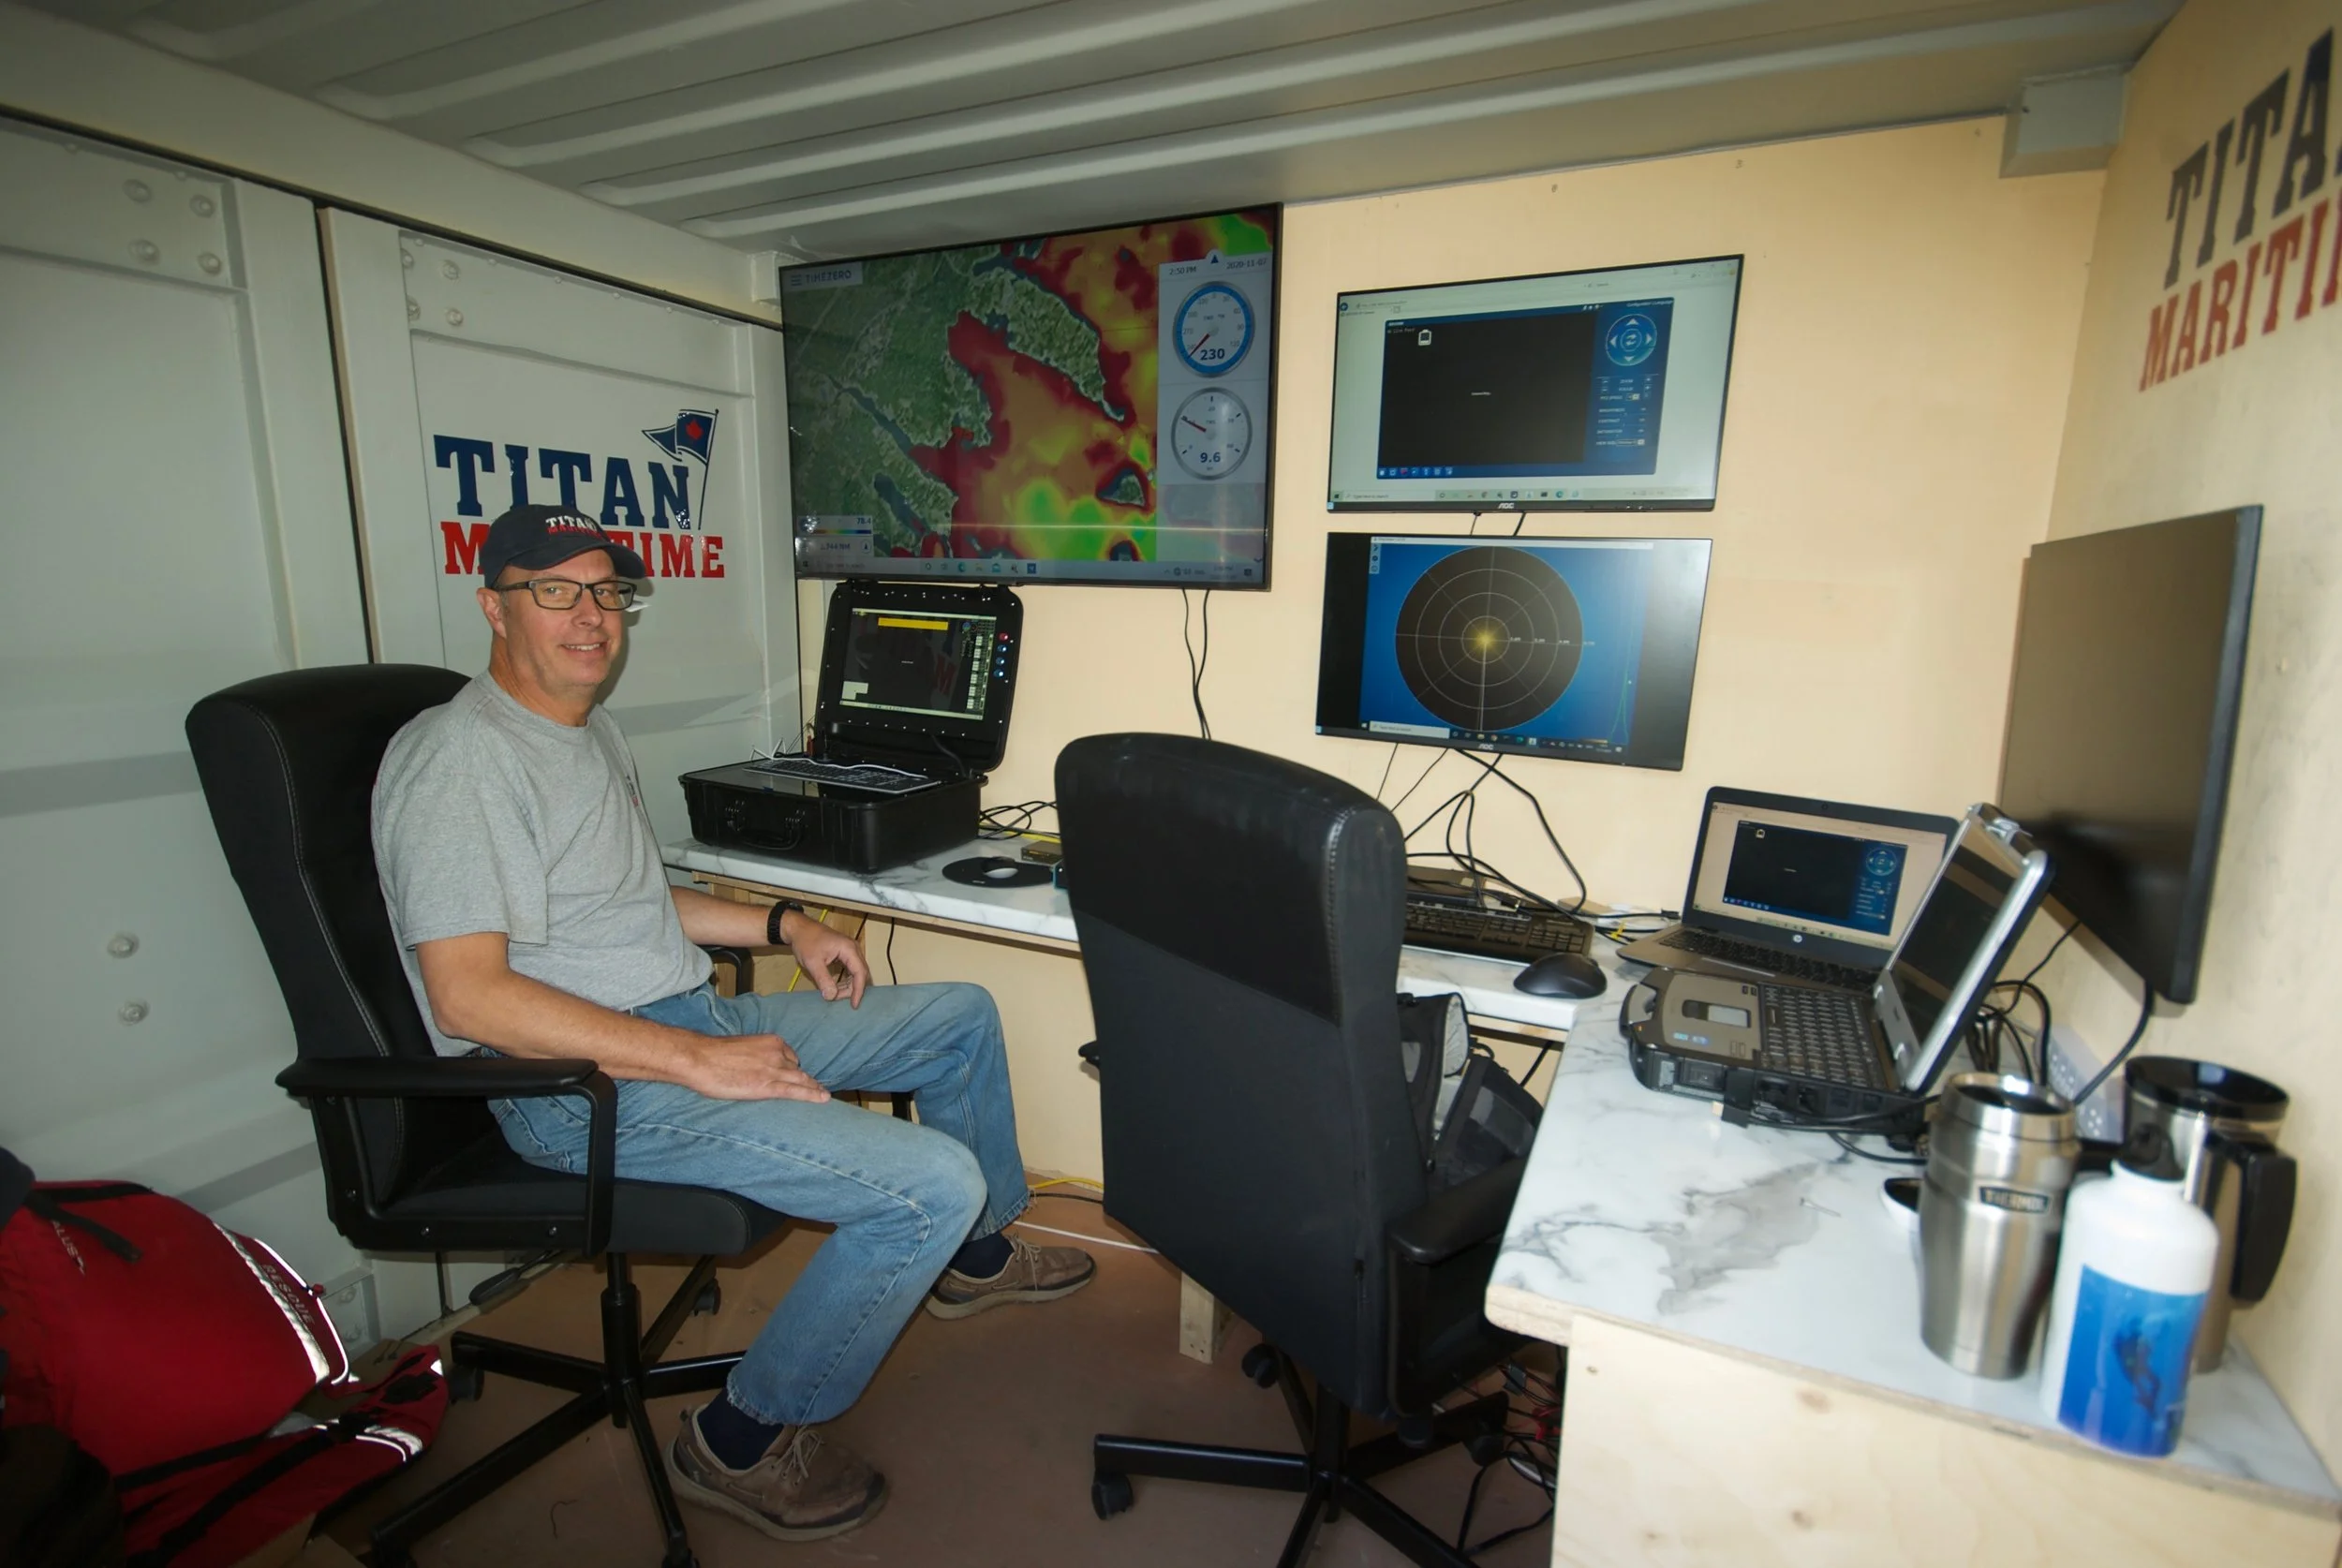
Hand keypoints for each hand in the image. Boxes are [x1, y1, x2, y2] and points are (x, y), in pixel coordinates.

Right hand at [686, 1034, 829, 1102]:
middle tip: (819, 1087)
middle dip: (808, 1079)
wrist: (700, 1059)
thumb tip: (755, 1066)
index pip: (790, 1057)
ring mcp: (775, 1070)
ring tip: (824, 1095)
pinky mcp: (768, 1086)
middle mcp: (777, 1054)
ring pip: (801, 1080)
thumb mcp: (741, 1048)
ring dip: (814, 1088)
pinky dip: (813, 1095)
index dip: (793, 1068)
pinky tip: (824, 1099)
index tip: (796, 1075)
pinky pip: (796, 1091)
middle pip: (797, 1069)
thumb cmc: (713, 1054)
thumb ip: (754, 1056)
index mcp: (771, 1042)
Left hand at [785, 913, 869, 1006]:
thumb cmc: (806, 942)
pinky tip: (836, 986)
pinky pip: (850, 969)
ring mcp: (850, 950)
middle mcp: (853, 949)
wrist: (798, 928)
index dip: (858, 990)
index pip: (860, 973)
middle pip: (861, 973)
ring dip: (848, 985)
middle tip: (838, 999)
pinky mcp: (844, 953)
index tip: (854, 1005)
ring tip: (835, 993)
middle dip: (852, 989)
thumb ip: (823, 980)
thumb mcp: (813, 962)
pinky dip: (845, 979)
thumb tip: (831, 997)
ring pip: (856, 972)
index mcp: (849, 949)